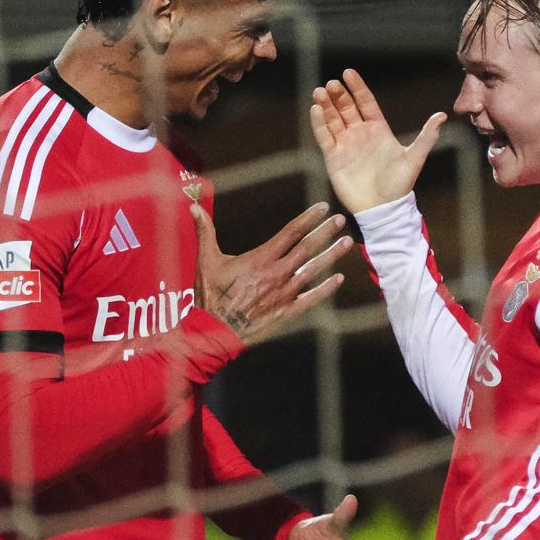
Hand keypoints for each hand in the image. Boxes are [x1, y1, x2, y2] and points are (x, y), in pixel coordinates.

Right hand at [194, 201, 349, 343]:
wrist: (215, 331)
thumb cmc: (210, 296)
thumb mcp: (206, 261)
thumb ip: (205, 232)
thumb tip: (192, 207)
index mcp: (261, 258)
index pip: (290, 232)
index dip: (308, 218)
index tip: (323, 207)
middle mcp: (277, 273)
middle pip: (307, 248)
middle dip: (325, 232)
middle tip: (341, 219)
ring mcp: (285, 293)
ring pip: (314, 270)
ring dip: (331, 255)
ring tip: (347, 242)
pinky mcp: (287, 311)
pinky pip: (311, 298)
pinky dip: (326, 288)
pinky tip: (338, 279)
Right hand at [309, 68, 447, 213]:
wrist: (382, 209)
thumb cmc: (400, 185)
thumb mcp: (414, 158)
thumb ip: (427, 137)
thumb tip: (443, 116)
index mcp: (378, 129)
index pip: (365, 102)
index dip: (357, 88)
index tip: (348, 73)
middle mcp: (360, 133)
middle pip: (346, 107)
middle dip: (338, 95)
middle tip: (332, 84)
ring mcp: (345, 144)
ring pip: (333, 119)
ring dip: (326, 105)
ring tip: (320, 92)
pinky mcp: (333, 157)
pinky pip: (324, 136)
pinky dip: (319, 123)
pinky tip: (316, 109)